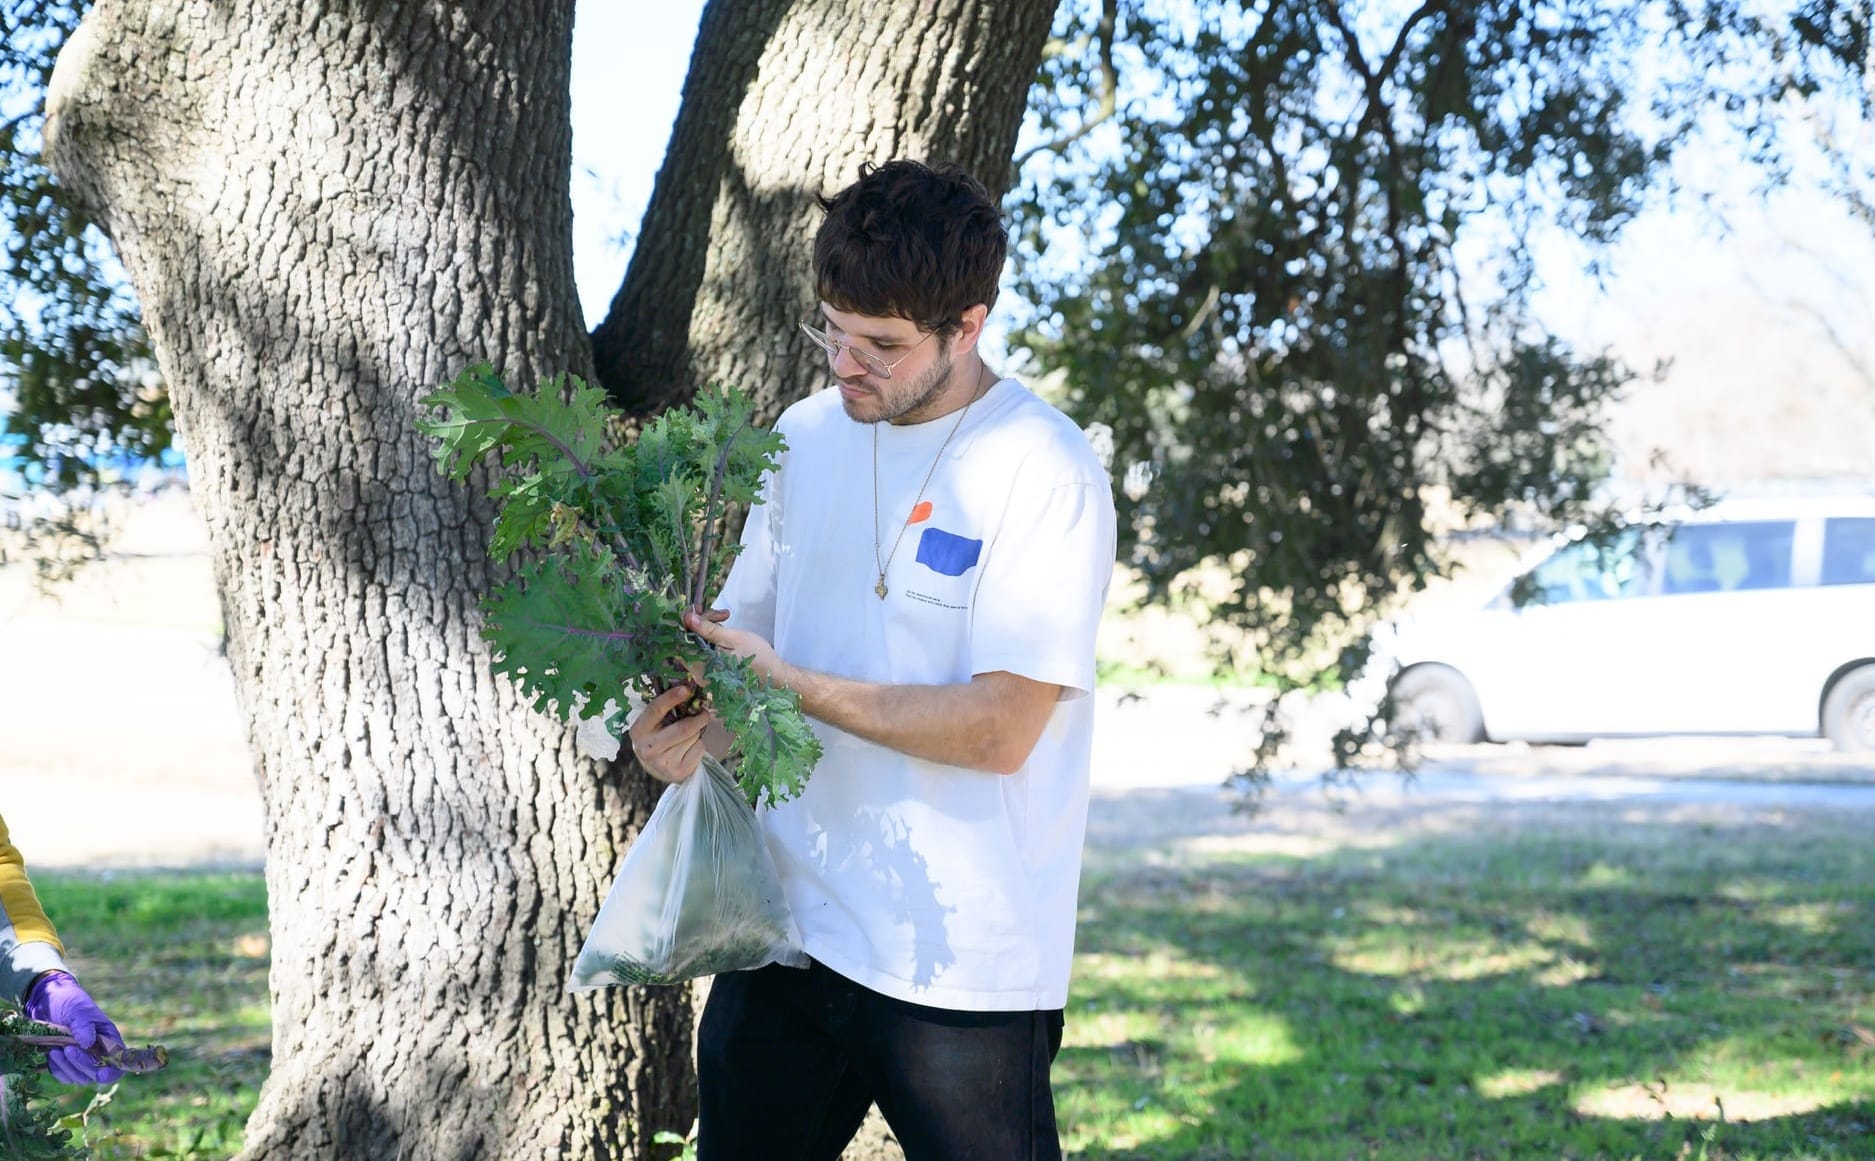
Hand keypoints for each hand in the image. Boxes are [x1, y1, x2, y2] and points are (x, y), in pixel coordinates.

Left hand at [23, 970, 125, 1084]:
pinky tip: (51, 1054)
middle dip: (81, 1064)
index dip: (113, 1072)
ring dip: (66, 1067)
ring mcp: (82, 1060)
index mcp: (109, 1040)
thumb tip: (88, 1044)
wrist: (48, 1002)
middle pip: (96, 1073)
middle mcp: (98, 1053)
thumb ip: (85, 1026)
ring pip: (79, 1077)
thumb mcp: (79, 1010)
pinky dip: (57, 1069)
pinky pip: (64, 1076)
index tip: (102, 1073)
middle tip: (67, 1049)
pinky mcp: (66, 1064)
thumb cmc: (70, 1003)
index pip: (118, 1063)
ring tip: (54, 1051)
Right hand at [628, 682, 714, 784]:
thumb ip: (665, 709)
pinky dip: (699, 746)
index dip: (671, 698)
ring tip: (689, 736)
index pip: (656, 710)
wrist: (658, 768)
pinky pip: (698, 750)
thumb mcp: (654, 724)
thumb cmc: (658, 738)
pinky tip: (689, 750)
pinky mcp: (677, 773)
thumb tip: (688, 689)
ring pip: (692, 738)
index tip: (686, 689)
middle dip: (698, 719)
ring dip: (697, 733)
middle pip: (683, 729)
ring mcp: (662, 763)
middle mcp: (647, 748)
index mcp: (638, 730)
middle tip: (705, 713)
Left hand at [683, 607, 785, 682]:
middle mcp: (699, 673)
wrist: (774, 676)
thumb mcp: (733, 638)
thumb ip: (708, 629)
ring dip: (709, 628)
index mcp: (701, 667)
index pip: (682, 640)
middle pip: (690, 640)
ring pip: (698, 643)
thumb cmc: (757, 657)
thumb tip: (687, 617)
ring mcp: (705, 673)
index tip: (699, 608)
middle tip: (724, 614)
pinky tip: (725, 632)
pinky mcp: (713, 671)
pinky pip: (705, 650)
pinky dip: (713, 638)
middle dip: (703, 622)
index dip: (687, 622)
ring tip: (727, 619)